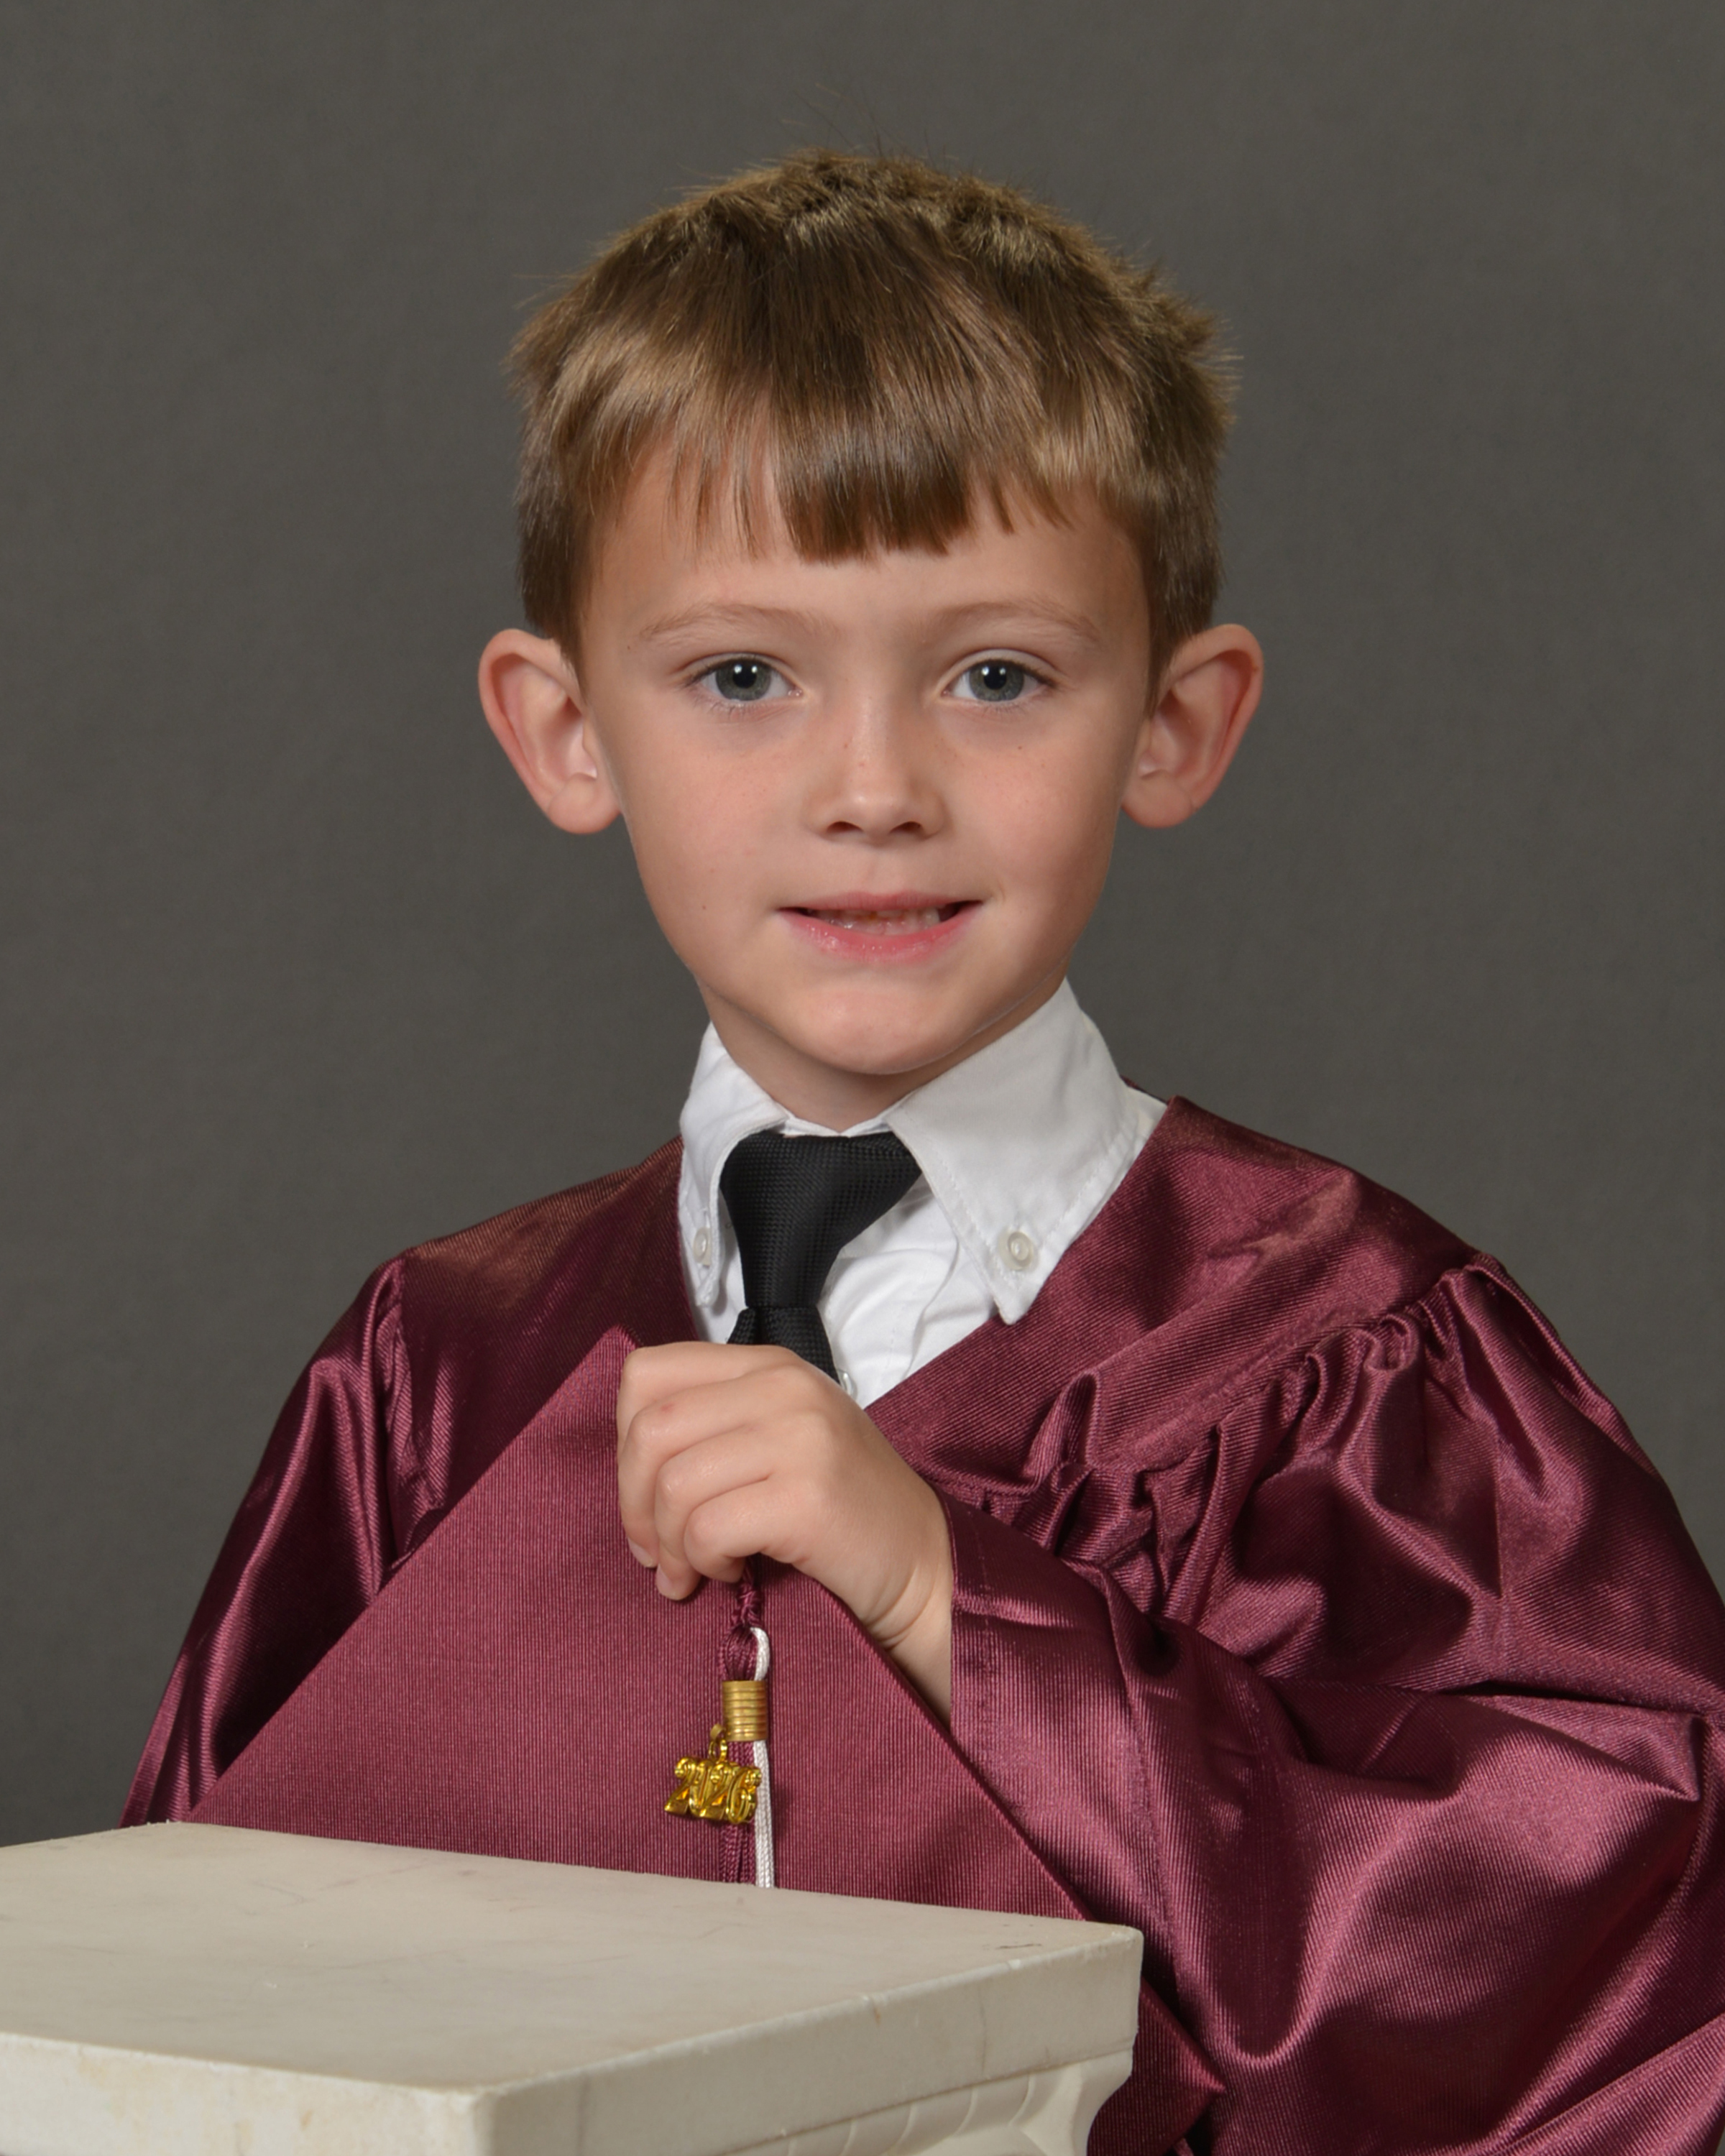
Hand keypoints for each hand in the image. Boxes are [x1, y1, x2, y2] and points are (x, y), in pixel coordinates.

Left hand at [616, 1341, 952, 1716]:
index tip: (644, 1495)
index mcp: (768, 1364)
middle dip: (634, 1503)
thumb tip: (627, 1463)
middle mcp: (784, 1386)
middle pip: (650, 1430)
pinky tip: (732, 1573)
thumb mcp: (779, 1439)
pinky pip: (708, 1528)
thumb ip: (714, 1425)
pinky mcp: (808, 1496)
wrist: (925, 1564)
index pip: (647, 1373)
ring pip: (674, 1484)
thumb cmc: (840, 1511)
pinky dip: (702, 1561)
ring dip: (668, 1544)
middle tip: (654, 1552)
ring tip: (691, 1571)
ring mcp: (800, 1437)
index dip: (624, 1441)